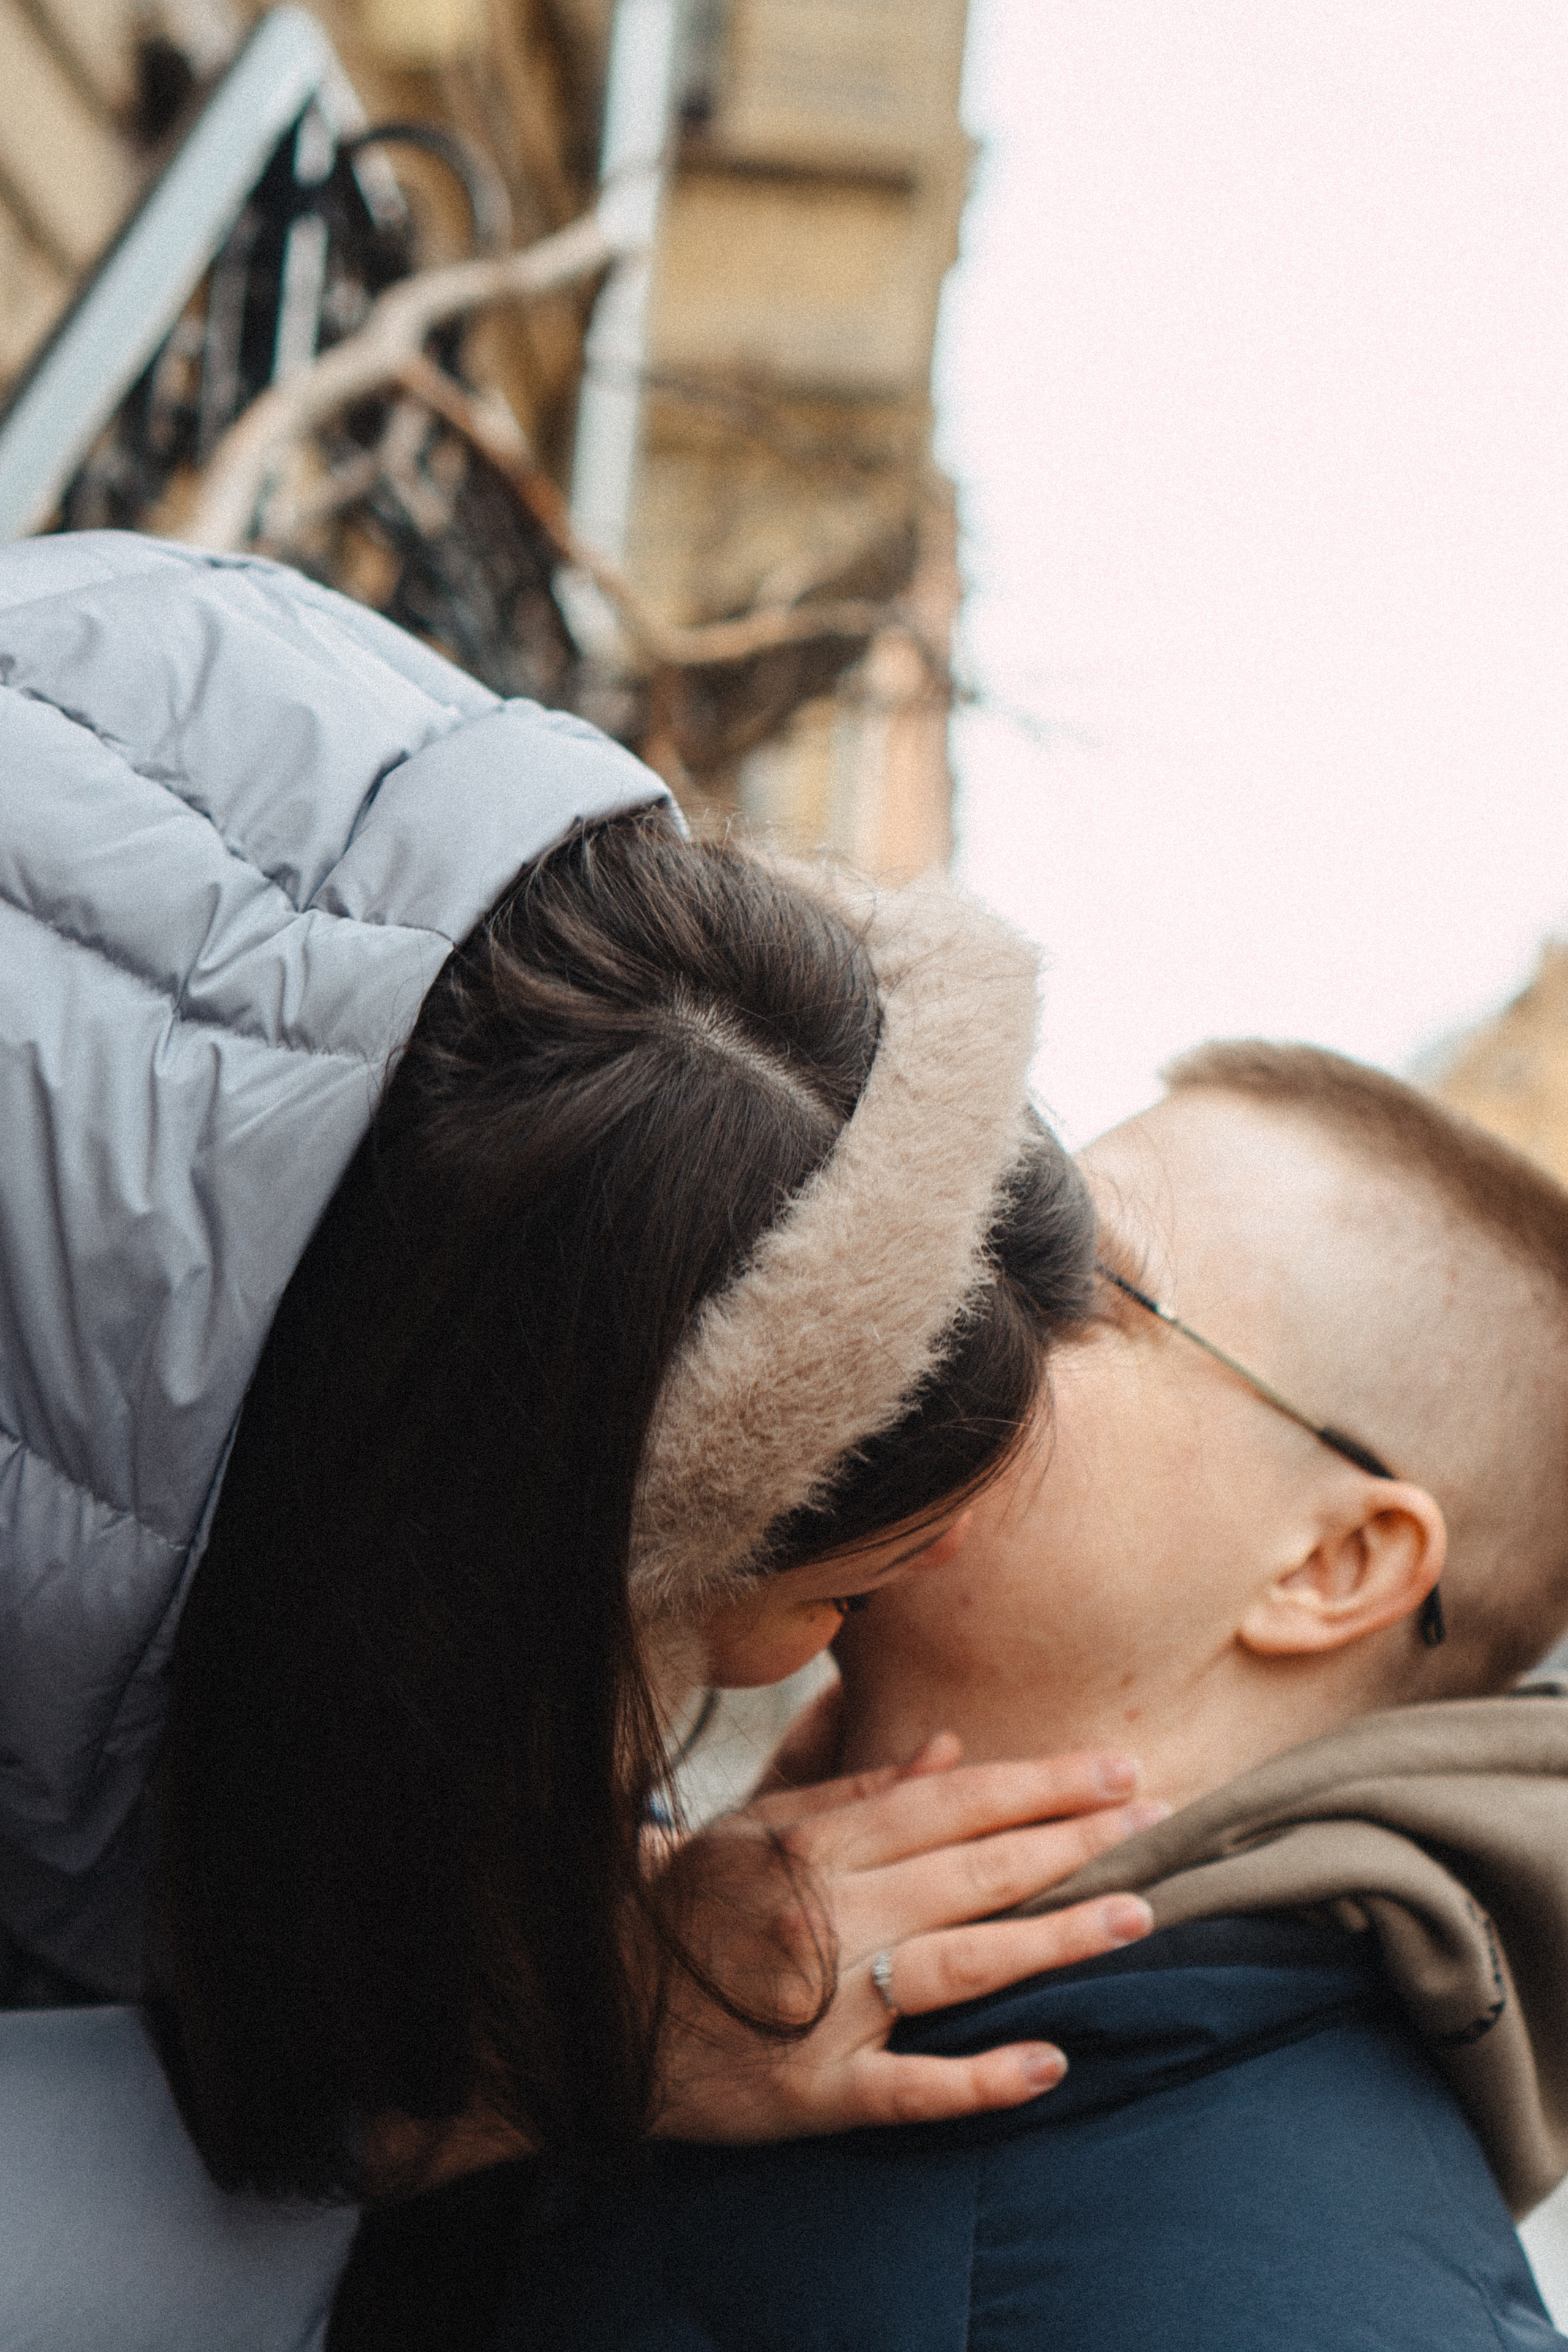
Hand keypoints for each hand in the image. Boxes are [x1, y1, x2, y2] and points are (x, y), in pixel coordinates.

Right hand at [652, 1734, 1160, 2140]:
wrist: (592, 2003)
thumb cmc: (692, 1902)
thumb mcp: (760, 1824)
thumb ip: (855, 1785)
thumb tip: (949, 1748)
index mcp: (816, 1841)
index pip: (950, 1801)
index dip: (1039, 1784)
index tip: (1118, 1768)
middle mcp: (827, 1914)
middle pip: (970, 1869)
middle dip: (1072, 1843)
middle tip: (1161, 1824)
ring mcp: (822, 2006)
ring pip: (957, 1965)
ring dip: (1053, 1940)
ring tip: (1136, 1915)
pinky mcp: (811, 2092)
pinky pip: (907, 2087)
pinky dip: (978, 2079)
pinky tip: (1049, 2063)